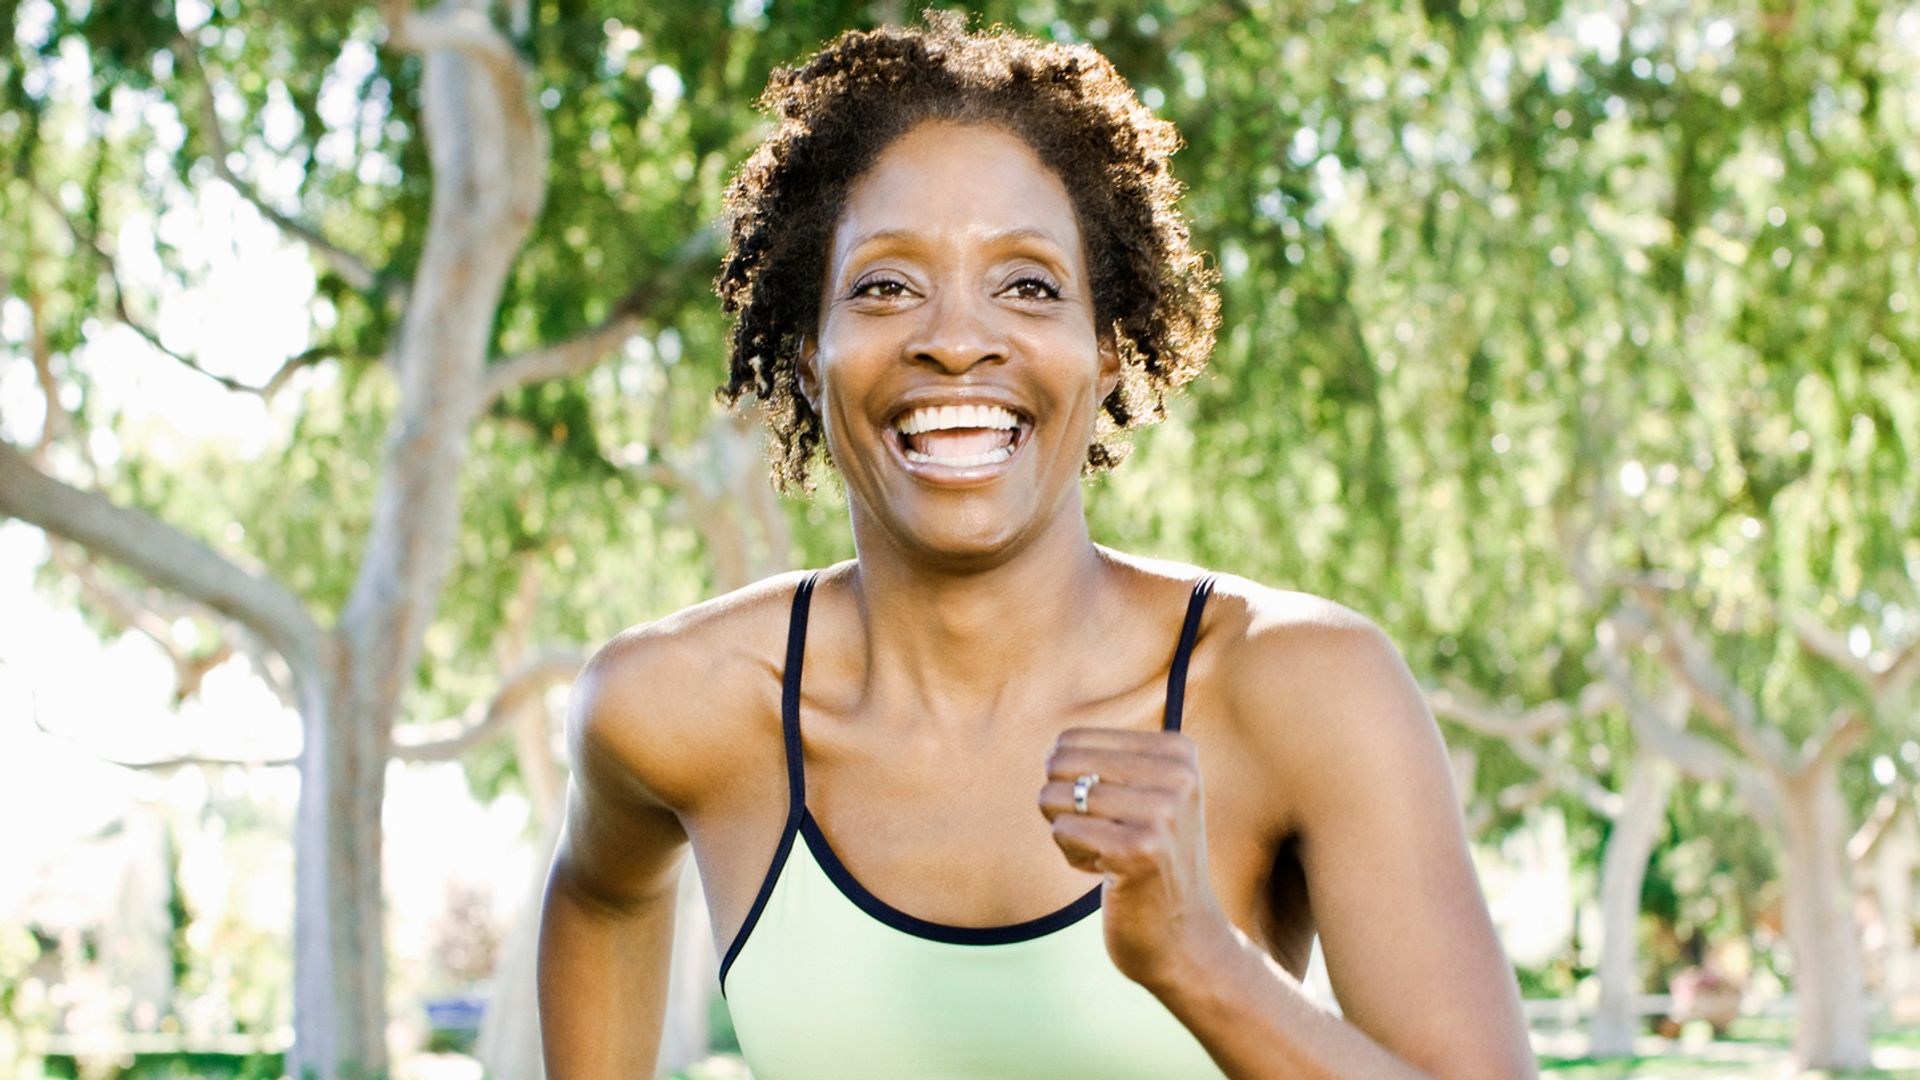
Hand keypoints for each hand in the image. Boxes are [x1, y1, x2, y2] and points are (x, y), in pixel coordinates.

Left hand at [1039, 727, 1235, 992]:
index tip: (1113, 813)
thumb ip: (1105, 760)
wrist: (1184, 936)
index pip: (1072, 739)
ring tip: (1109, 853)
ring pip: (1055, 797)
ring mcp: (1161, 813)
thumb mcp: (1146, 795)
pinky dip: (1073, 856)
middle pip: (1059, 763)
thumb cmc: (1150, 860)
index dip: (1072, 782)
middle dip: (1064, 804)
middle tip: (1103, 834)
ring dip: (1069, 834)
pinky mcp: (1139, 850)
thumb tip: (1051, 749)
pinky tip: (1110, 873)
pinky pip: (1062, 832)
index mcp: (1178, 751)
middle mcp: (1177, 774)